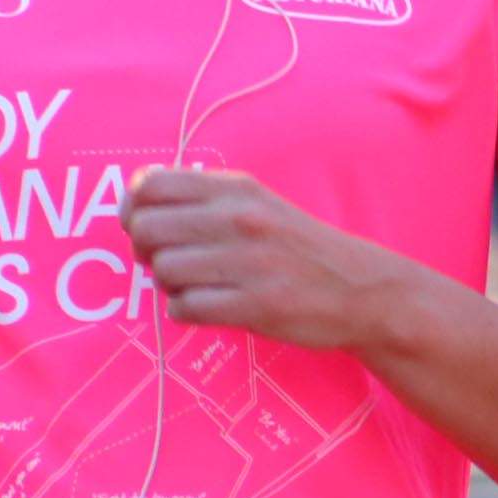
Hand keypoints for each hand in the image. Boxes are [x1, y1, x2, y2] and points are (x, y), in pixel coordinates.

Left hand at [123, 169, 401, 353]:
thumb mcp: (258, 205)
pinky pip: (184, 308)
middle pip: (146, 229)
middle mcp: (240, 218)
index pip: (150, 185)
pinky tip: (215, 307)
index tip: (151, 227)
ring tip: (202, 286)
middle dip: (146, 252)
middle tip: (172, 262)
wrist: (362, 290)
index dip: (135, 209)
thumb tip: (135, 208)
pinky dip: (189, 312)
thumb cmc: (299, 248)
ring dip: (171, 285)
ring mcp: (248, 261)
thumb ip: (204, 201)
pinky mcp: (255, 304)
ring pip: (163, 271)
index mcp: (237, 189)